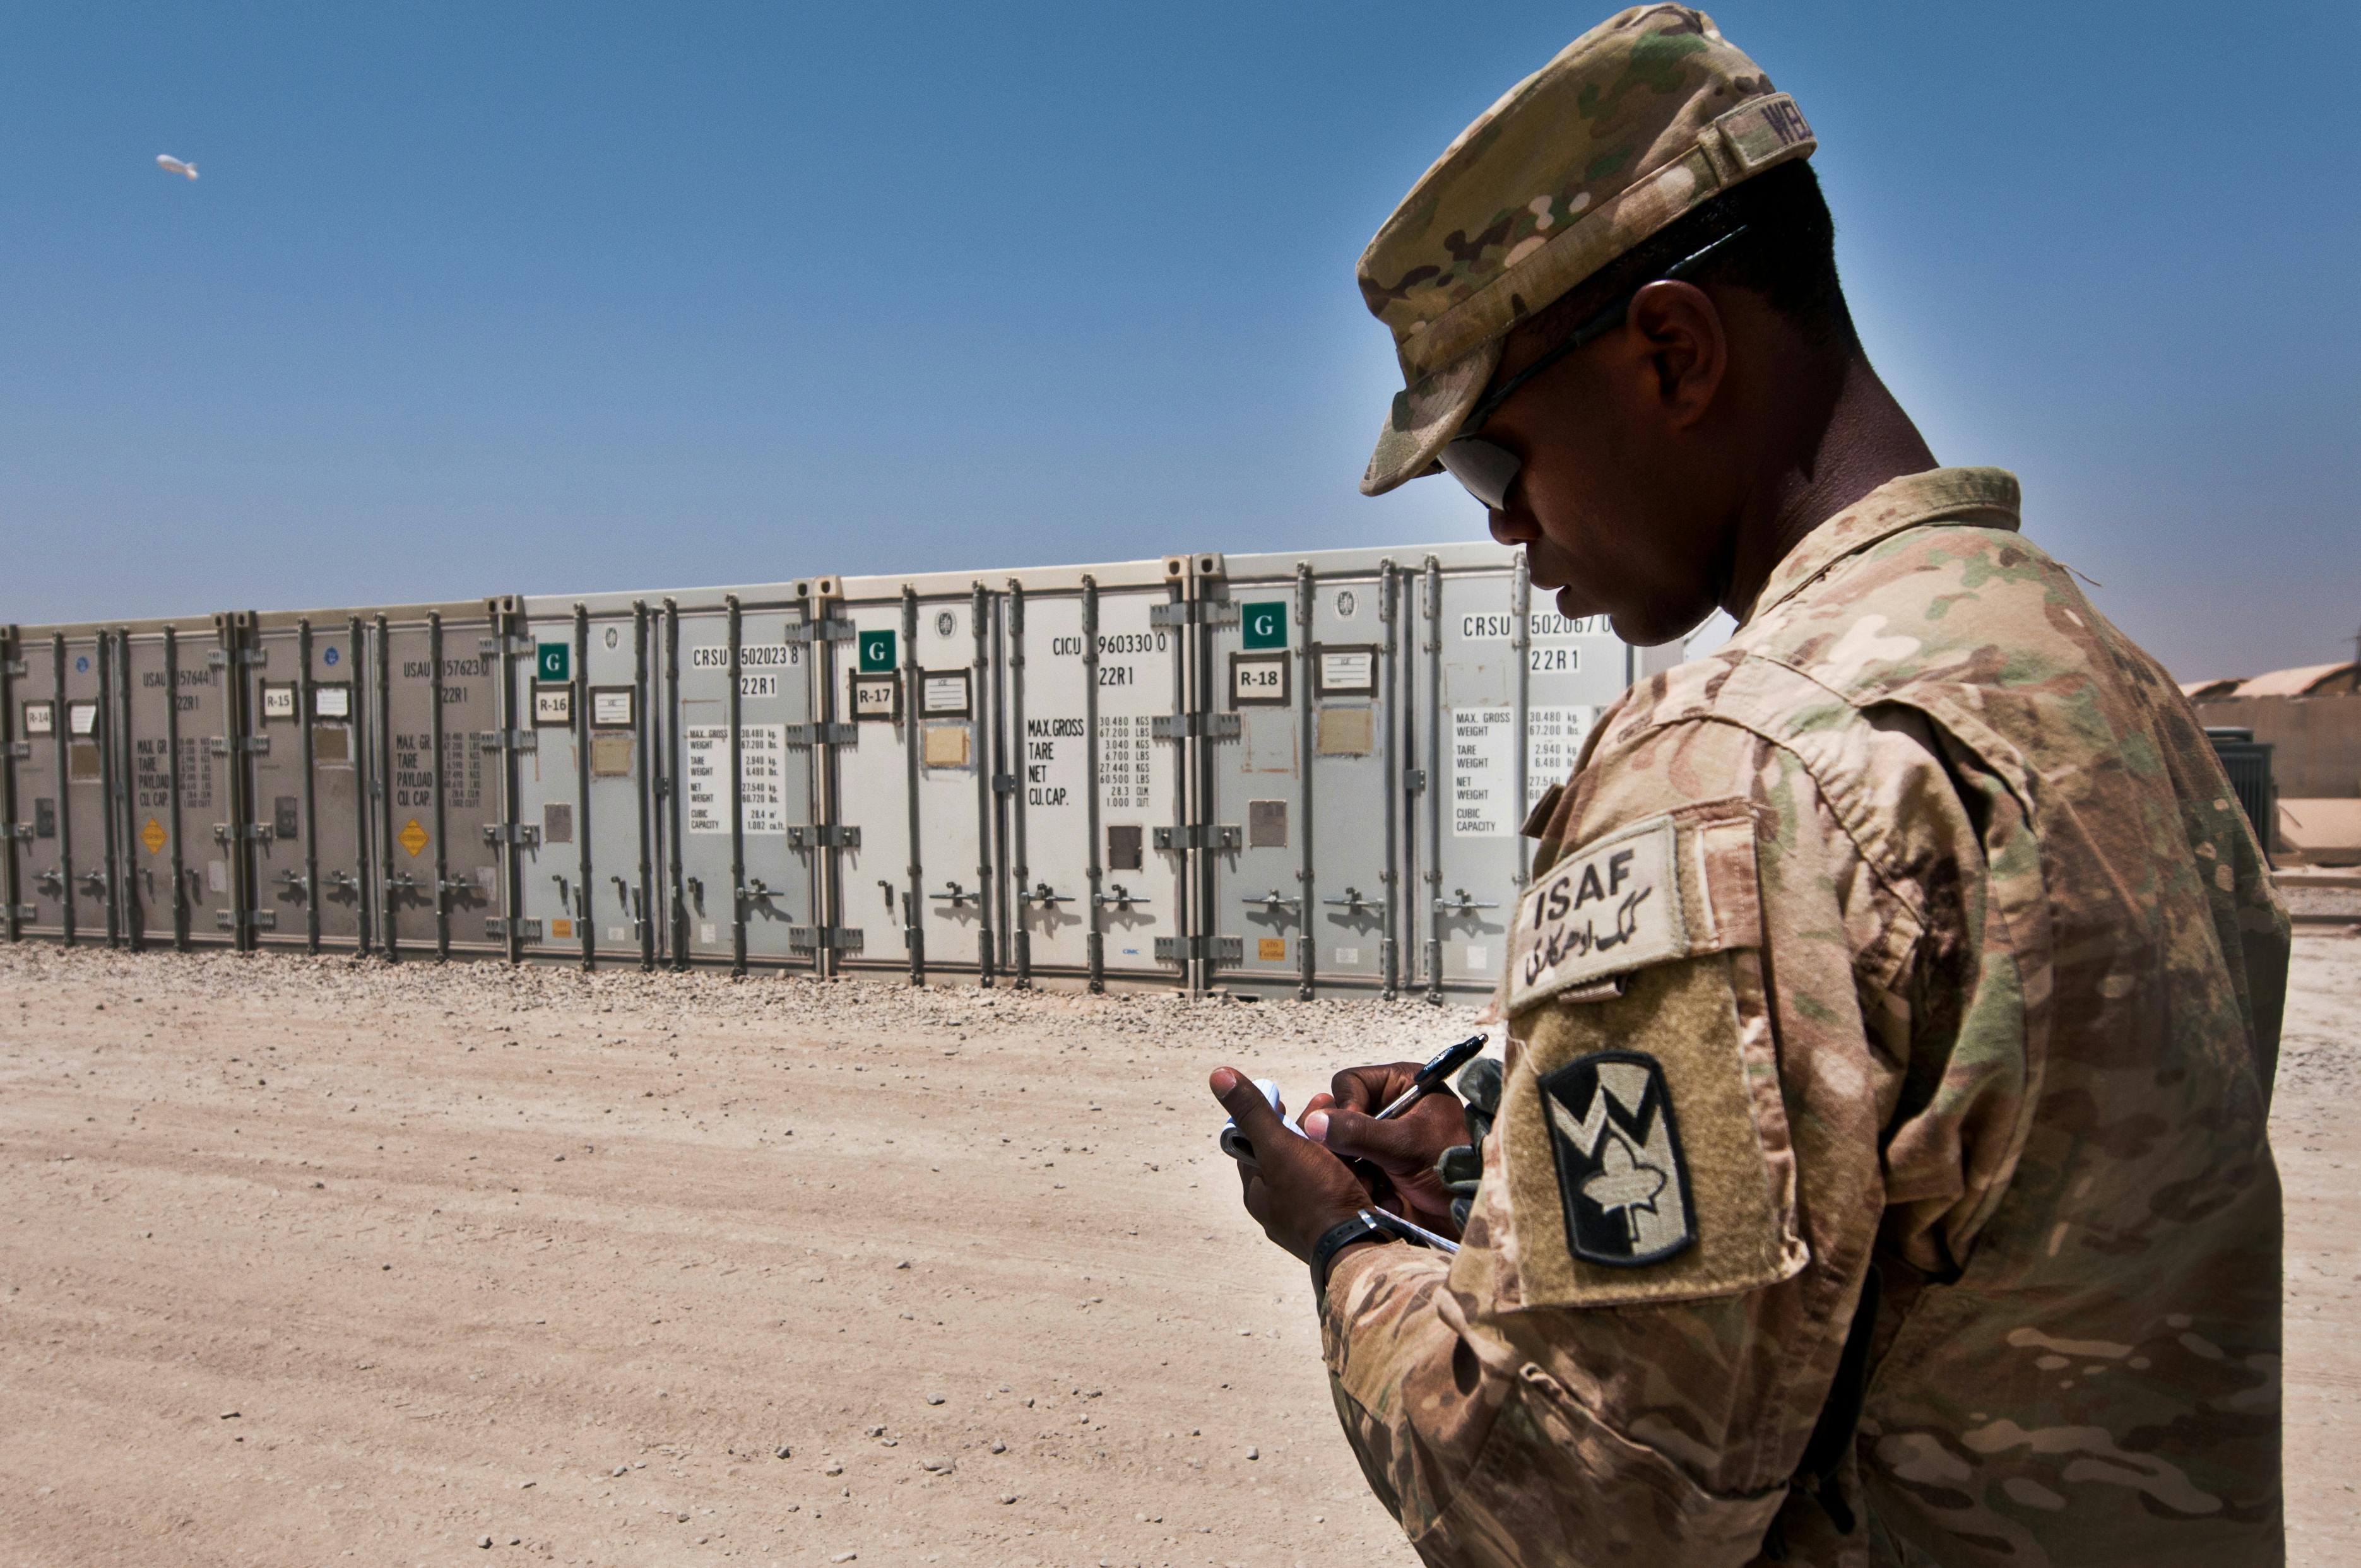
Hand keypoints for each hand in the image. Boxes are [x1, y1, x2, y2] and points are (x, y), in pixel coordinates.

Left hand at [1208, 1066, 1372, 1262]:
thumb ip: (1252, 1112)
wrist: (1360, 1247)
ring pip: (1319, 1172)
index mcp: (1259, 1194)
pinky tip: (1364, 1161)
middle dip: (1309, 1130)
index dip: (1269, 1119)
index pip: (1255, 1147)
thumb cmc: (1316, 1198)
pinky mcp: (1340, 1226)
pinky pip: (1342, 1189)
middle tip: (1328, 1107)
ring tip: (1349, 1129)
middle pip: (1291, 1157)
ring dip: (1333, 1148)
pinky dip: (1351, 1172)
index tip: (1287, 1103)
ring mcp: (1311, 1221)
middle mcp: (1280, 1211)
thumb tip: (1218, 1075)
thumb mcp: (1279, 1145)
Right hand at [1301, 1064, 1466, 1235]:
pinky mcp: (1378, 1167)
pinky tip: (1380, 1199)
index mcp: (1401, 1085)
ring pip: (1340, 1146)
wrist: (1473, 1212)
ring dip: (1352, 1170)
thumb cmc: (1453, 1167)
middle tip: (1356, 1169)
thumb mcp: (1407, 1145)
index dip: (1346, 1108)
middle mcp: (1388, 1108)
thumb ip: (1360, 1132)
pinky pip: (1349, 1170)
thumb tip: (1314, 1123)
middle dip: (1346, 1146)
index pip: (1350, 1083)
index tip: (1351, 1137)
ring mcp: (1381, 1139)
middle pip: (1339, 1116)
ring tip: (1371, 1188)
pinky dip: (1360, 1186)